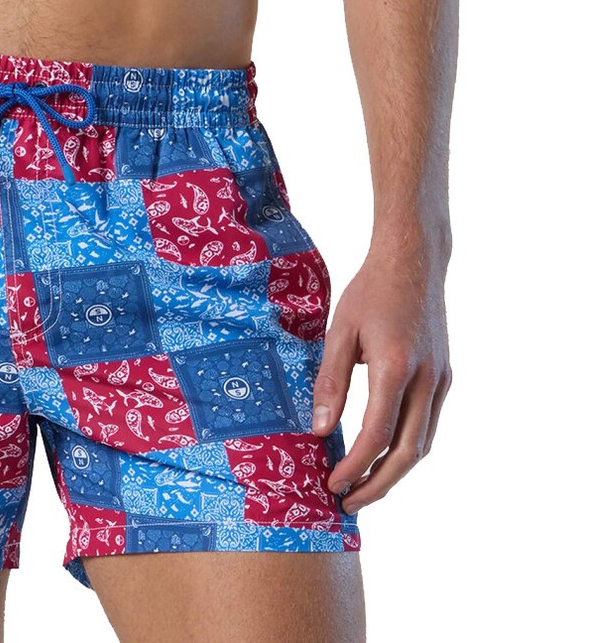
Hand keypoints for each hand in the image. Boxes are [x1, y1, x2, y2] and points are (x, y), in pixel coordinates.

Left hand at [311, 245, 451, 513]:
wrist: (414, 261)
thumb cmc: (371, 291)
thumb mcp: (340, 330)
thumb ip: (330, 382)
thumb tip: (320, 431)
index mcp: (394, 367)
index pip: (377, 435)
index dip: (355, 467)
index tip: (333, 485)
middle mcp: (425, 380)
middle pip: (407, 453)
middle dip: (378, 484)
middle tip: (350, 503)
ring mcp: (441, 380)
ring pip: (423, 443)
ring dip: (395, 471)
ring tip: (365, 486)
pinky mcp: (445, 376)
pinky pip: (429, 424)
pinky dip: (408, 447)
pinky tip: (386, 452)